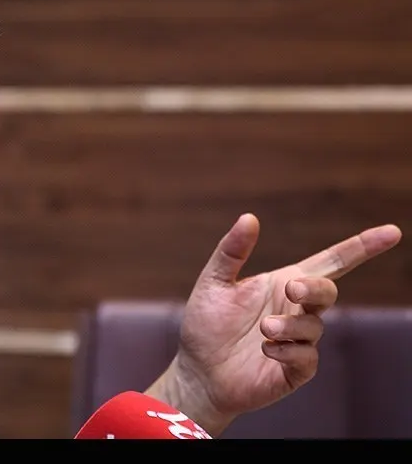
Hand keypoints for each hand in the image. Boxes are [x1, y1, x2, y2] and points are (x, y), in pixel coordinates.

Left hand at [146, 213, 401, 435]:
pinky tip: (266, 350)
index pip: (330, 263)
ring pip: (314, 326)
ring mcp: (299, 341)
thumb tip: (250, 217)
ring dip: (290, 325)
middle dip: (315, 288)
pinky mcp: (296, 370)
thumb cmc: (206, 325)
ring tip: (263, 329)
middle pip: (328, 291)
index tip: (392, 232)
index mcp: (283, 284)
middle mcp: (296, 310)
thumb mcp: (214, 283)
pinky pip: (307, 357)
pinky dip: (288, 351)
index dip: (362, 247)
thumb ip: (231, 251)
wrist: (197, 371)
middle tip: (292, 289)